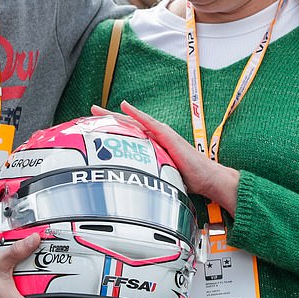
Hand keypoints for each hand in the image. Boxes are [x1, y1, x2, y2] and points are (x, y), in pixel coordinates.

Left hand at [91, 102, 240, 215]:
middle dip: (108, 119)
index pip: (128, 135)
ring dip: (116, 114)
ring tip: (99, 109)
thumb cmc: (187, 179)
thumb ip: (147, 176)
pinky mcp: (168, 136)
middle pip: (127, 125)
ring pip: (134, 122)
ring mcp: (161, 135)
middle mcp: (155, 137)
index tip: (96, 127)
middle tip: (91, 112)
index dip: (112, 130)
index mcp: (152, 146)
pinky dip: (136, 114)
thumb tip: (131, 190)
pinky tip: (125, 107)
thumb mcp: (160, 177)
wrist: (207, 179)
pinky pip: (149, 123)